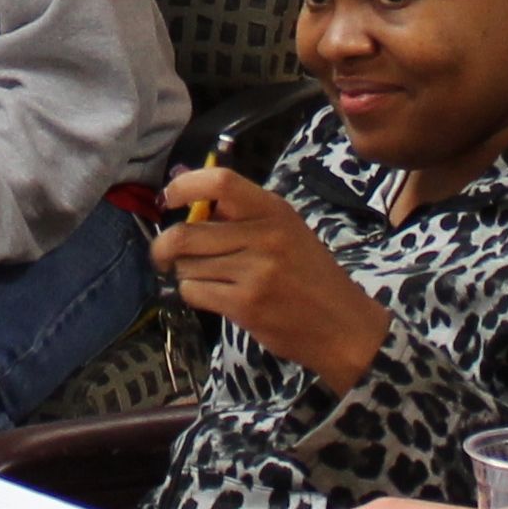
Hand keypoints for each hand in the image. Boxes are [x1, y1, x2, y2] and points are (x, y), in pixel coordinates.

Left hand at [156, 168, 386, 389]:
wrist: (342, 326)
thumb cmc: (310, 276)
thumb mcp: (286, 231)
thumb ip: (242, 215)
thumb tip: (187, 200)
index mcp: (274, 210)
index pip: (219, 182)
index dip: (183, 186)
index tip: (168, 199)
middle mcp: (264, 236)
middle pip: (186, 233)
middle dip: (165, 246)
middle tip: (165, 254)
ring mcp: (255, 271)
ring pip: (185, 265)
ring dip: (185, 273)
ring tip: (209, 278)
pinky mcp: (245, 304)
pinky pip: (194, 291)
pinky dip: (193, 294)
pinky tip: (214, 296)